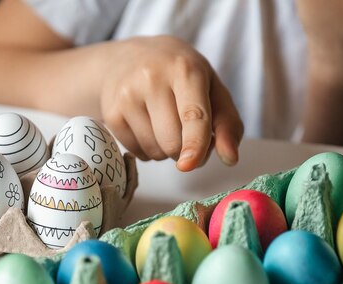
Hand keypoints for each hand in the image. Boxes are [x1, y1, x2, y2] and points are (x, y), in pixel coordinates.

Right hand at [99, 36, 243, 170]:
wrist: (127, 59)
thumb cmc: (178, 75)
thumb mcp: (211, 88)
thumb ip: (227, 123)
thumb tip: (230, 158)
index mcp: (185, 69)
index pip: (192, 114)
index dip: (194, 143)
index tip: (189, 164)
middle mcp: (152, 79)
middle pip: (172, 141)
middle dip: (184, 149)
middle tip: (186, 134)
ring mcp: (127, 96)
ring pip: (154, 150)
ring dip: (165, 150)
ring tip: (163, 124)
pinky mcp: (111, 113)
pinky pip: (137, 152)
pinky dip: (147, 149)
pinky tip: (146, 126)